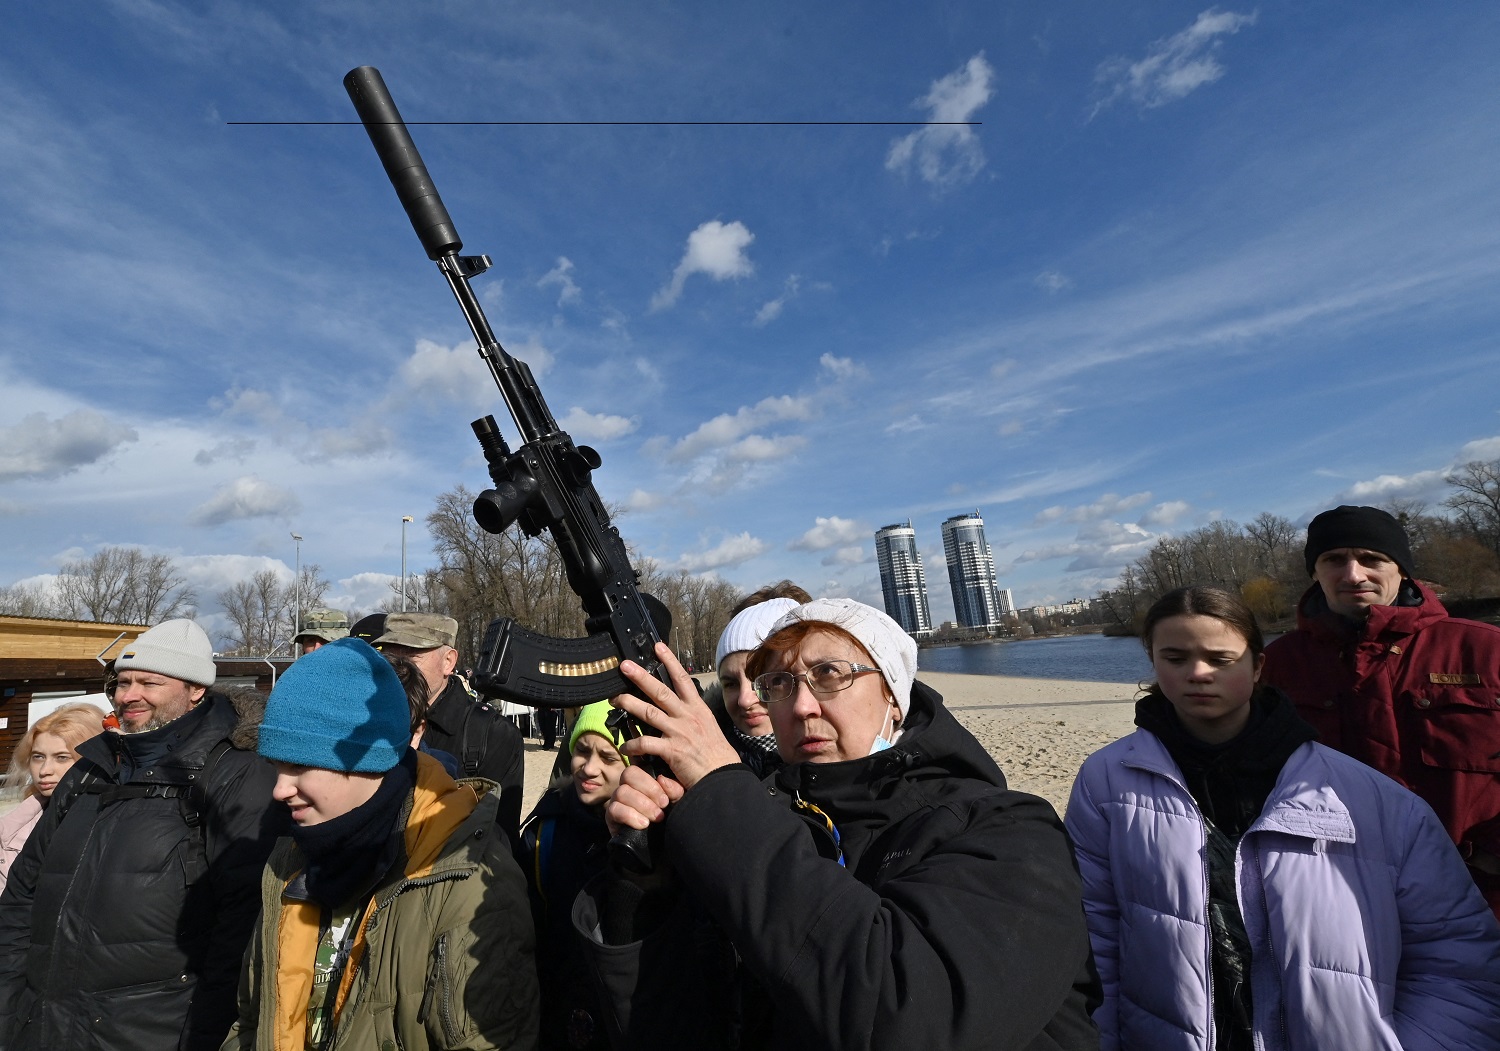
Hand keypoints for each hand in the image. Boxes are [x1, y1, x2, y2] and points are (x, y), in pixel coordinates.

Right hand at [604, 765, 685, 835]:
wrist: (667, 846)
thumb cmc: (673, 818)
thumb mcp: (679, 801)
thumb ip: (674, 788)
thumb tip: (662, 780)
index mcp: (644, 779)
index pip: (638, 766)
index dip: (650, 781)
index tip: (665, 798)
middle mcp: (629, 787)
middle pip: (627, 774)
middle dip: (648, 790)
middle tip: (663, 806)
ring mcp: (618, 801)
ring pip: (621, 792)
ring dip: (641, 805)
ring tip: (656, 817)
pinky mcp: (611, 817)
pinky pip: (614, 809)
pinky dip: (630, 816)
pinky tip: (643, 824)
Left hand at [612, 641, 742, 789]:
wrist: (723, 776)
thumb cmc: (715, 755)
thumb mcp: (707, 727)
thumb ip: (691, 716)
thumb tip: (677, 708)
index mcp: (697, 709)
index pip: (682, 679)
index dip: (669, 661)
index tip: (658, 647)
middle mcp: (687, 716)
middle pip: (660, 691)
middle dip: (640, 677)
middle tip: (624, 666)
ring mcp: (679, 732)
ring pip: (649, 713)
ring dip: (629, 704)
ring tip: (615, 699)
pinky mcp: (672, 750)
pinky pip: (646, 743)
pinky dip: (632, 745)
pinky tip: (624, 746)